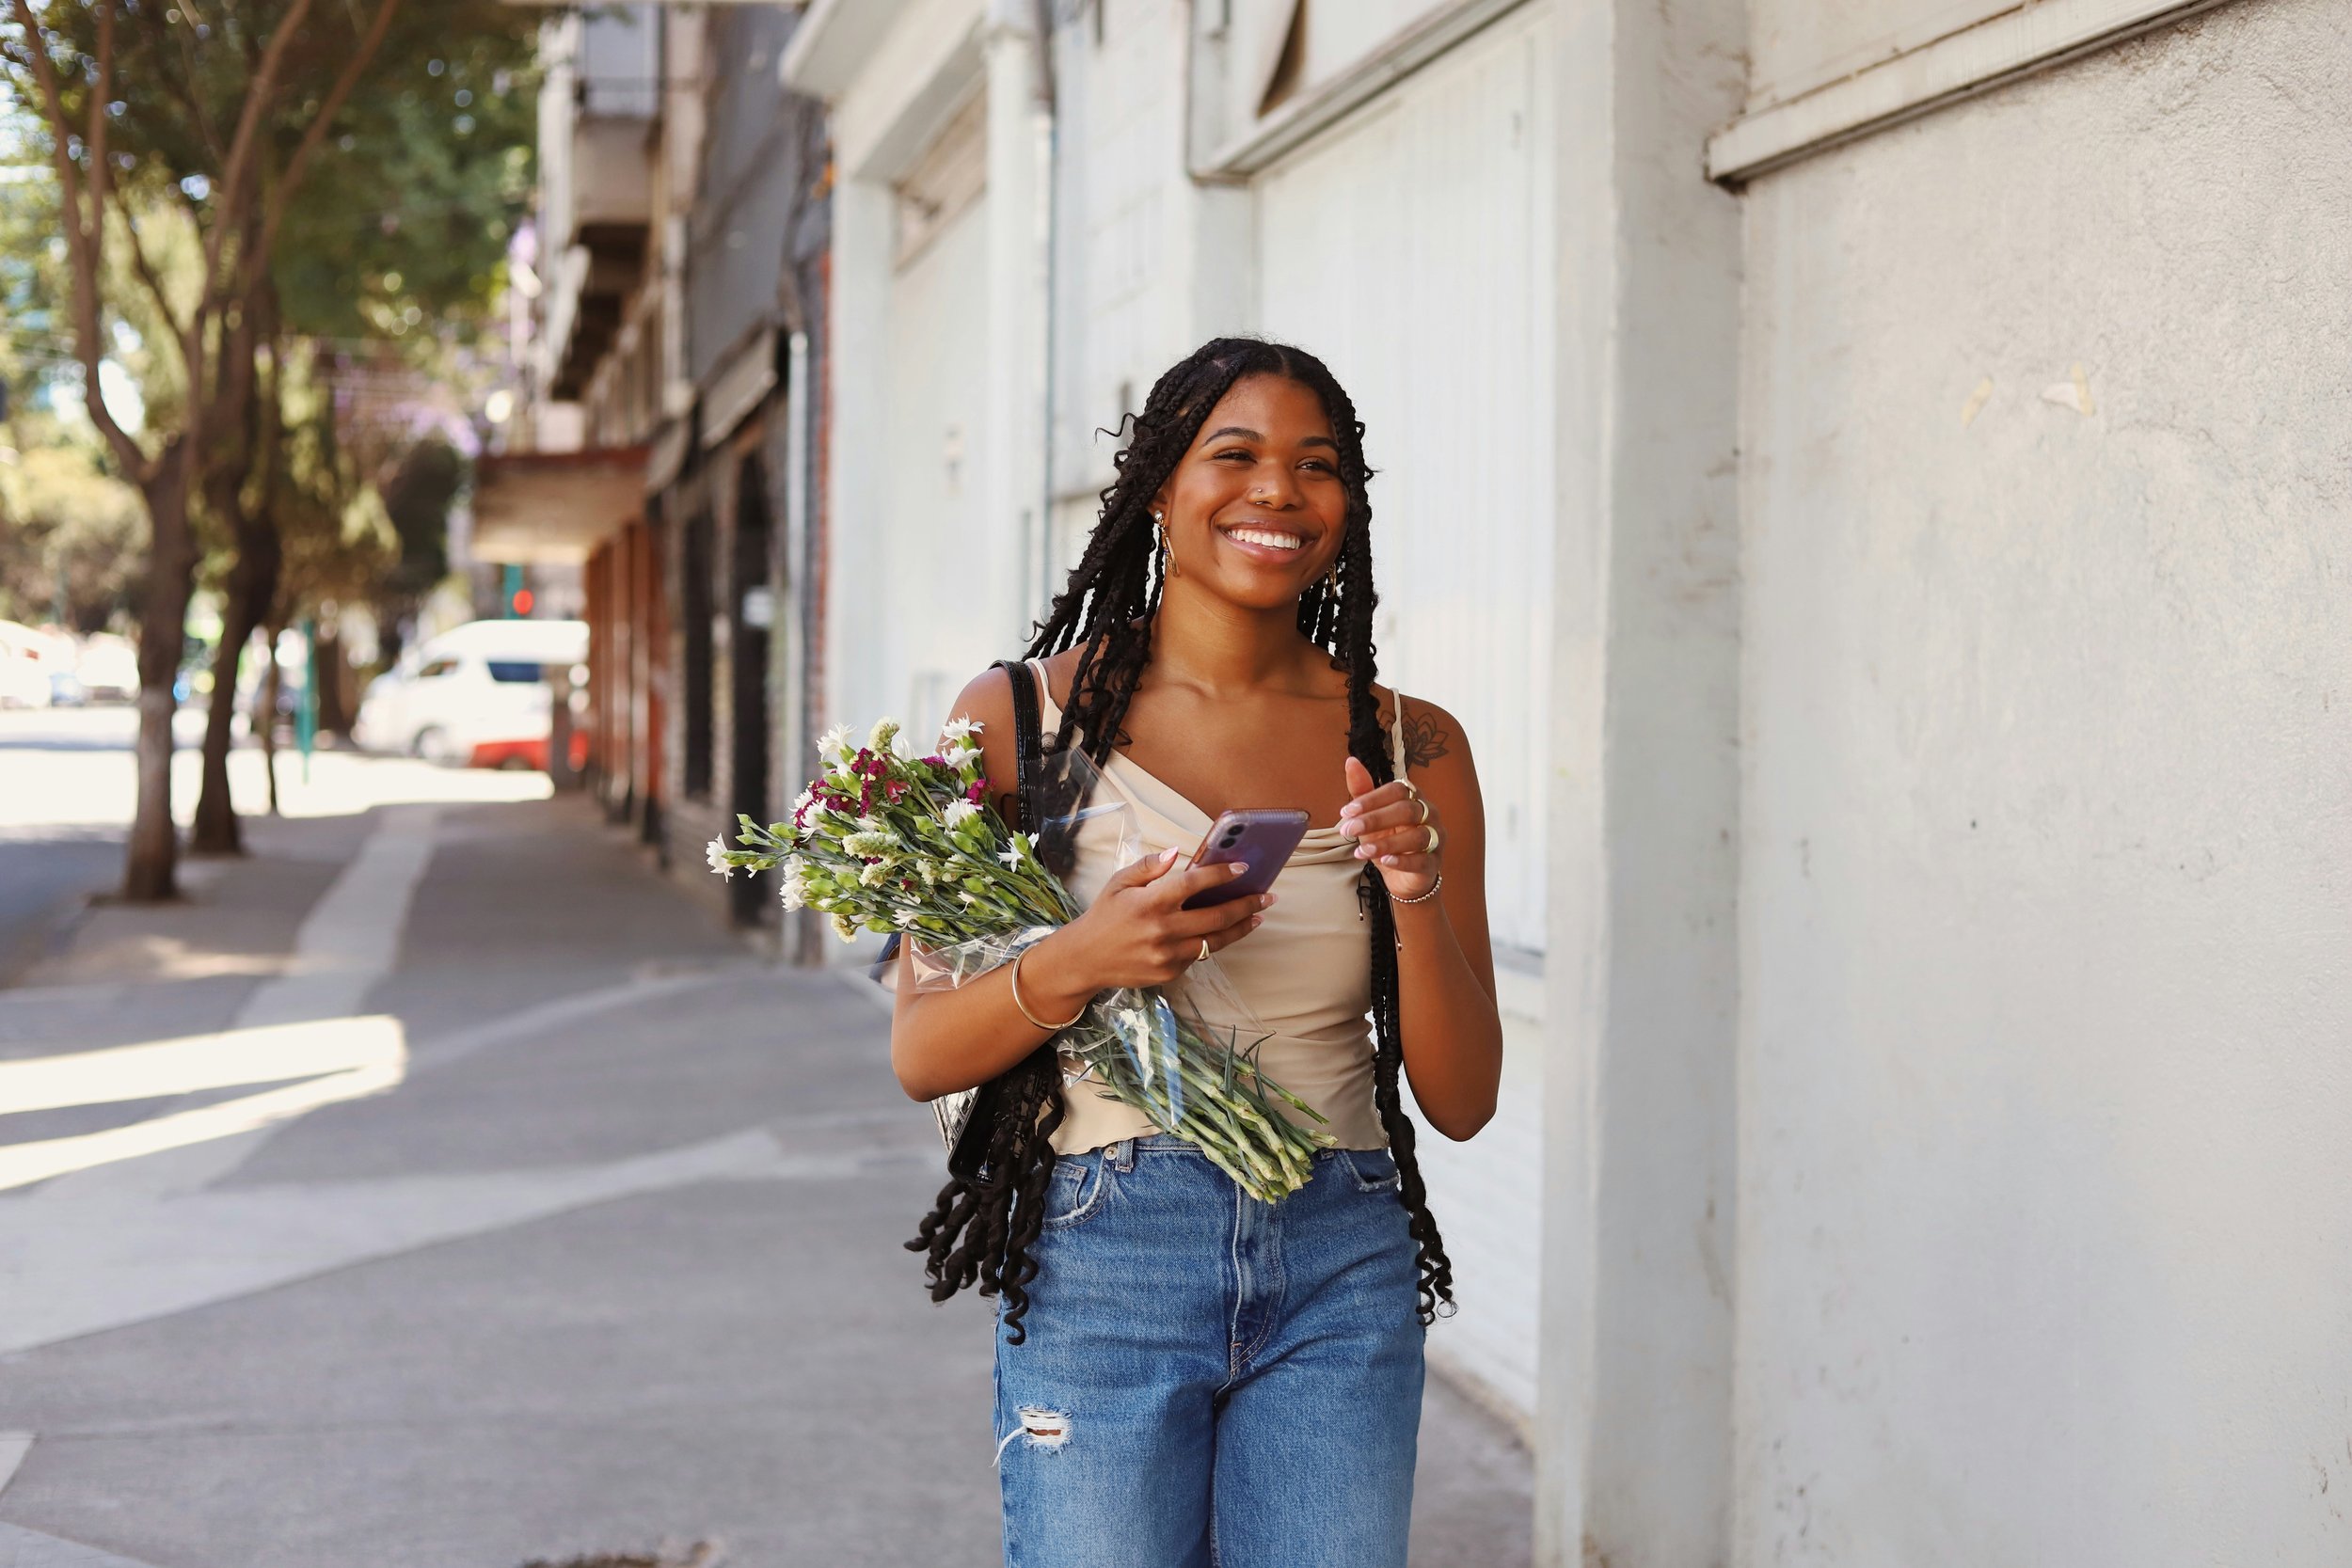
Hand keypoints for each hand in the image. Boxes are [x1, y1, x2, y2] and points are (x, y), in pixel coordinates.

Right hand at [1025, 846, 1271, 999]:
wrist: (1085, 959)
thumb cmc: (1104, 915)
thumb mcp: (1118, 883)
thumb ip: (1149, 867)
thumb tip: (1177, 853)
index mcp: (1151, 901)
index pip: (1195, 883)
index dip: (1222, 874)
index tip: (1243, 868)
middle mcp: (1162, 929)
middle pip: (1216, 916)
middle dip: (1247, 904)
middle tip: (1267, 897)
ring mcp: (1167, 954)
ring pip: (1215, 941)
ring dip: (1240, 928)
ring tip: (1257, 916)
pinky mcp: (1169, 972)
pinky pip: (1198, 956)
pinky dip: (1211, 943)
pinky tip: (1223, 932)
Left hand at [1339, 755, 1440, 901]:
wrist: (1402, 876)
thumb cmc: (1387, 838)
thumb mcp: (1370, 815)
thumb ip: (1362, 790)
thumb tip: (1350, 761)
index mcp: (1414, 797)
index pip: (1396, 790)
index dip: (1372, 799)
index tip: (1347, 811)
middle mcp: (1430, 814)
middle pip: (1407, 810)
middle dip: (1374, 820)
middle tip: (1348, 830)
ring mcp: (1436, 838)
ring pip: (1416, 836)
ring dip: (1386, 843)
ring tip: (1361, 851)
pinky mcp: (1434, 863)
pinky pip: (1422, 860)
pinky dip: (1403, 861)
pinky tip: (1385, 862)